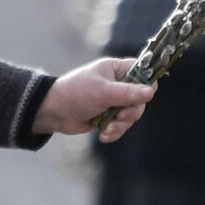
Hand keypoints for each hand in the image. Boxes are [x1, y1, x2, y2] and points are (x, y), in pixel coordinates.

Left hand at [33, 58, 155, 142]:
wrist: (54, 112)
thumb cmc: (76, 93)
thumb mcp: (103, 92)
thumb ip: (128, 93)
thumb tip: (151, 92)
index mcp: (117, 70)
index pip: (143, 72)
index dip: (147, 84)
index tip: (144, 96)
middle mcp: (118, 84)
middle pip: (140, 99)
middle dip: (131, 112)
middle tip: (120, 116)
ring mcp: (114, 101)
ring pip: (131, 115)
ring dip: (121, 125)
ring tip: (107, 127)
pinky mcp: (108, 116)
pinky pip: (121, 126)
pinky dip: (114, 132)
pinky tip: (102, 134)